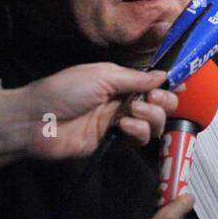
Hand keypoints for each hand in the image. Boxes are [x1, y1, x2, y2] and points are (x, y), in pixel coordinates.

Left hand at [0, 64, 177, 168]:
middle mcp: (123, 102)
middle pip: (160, 104)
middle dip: (164, 101)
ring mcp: (119, 123)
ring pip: (154, 123)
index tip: (180, 85)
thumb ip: (135, 78)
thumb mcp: (102, 75)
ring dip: (152, 116)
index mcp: (120, 81)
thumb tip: (164, 75)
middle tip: (154, 99)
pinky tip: (124, 126)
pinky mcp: (114, 143)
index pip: (152, 83)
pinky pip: (139, 140)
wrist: (36, 121)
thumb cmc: (64, 90)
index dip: (168, 84)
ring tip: (135, 112)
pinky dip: (138, 132)